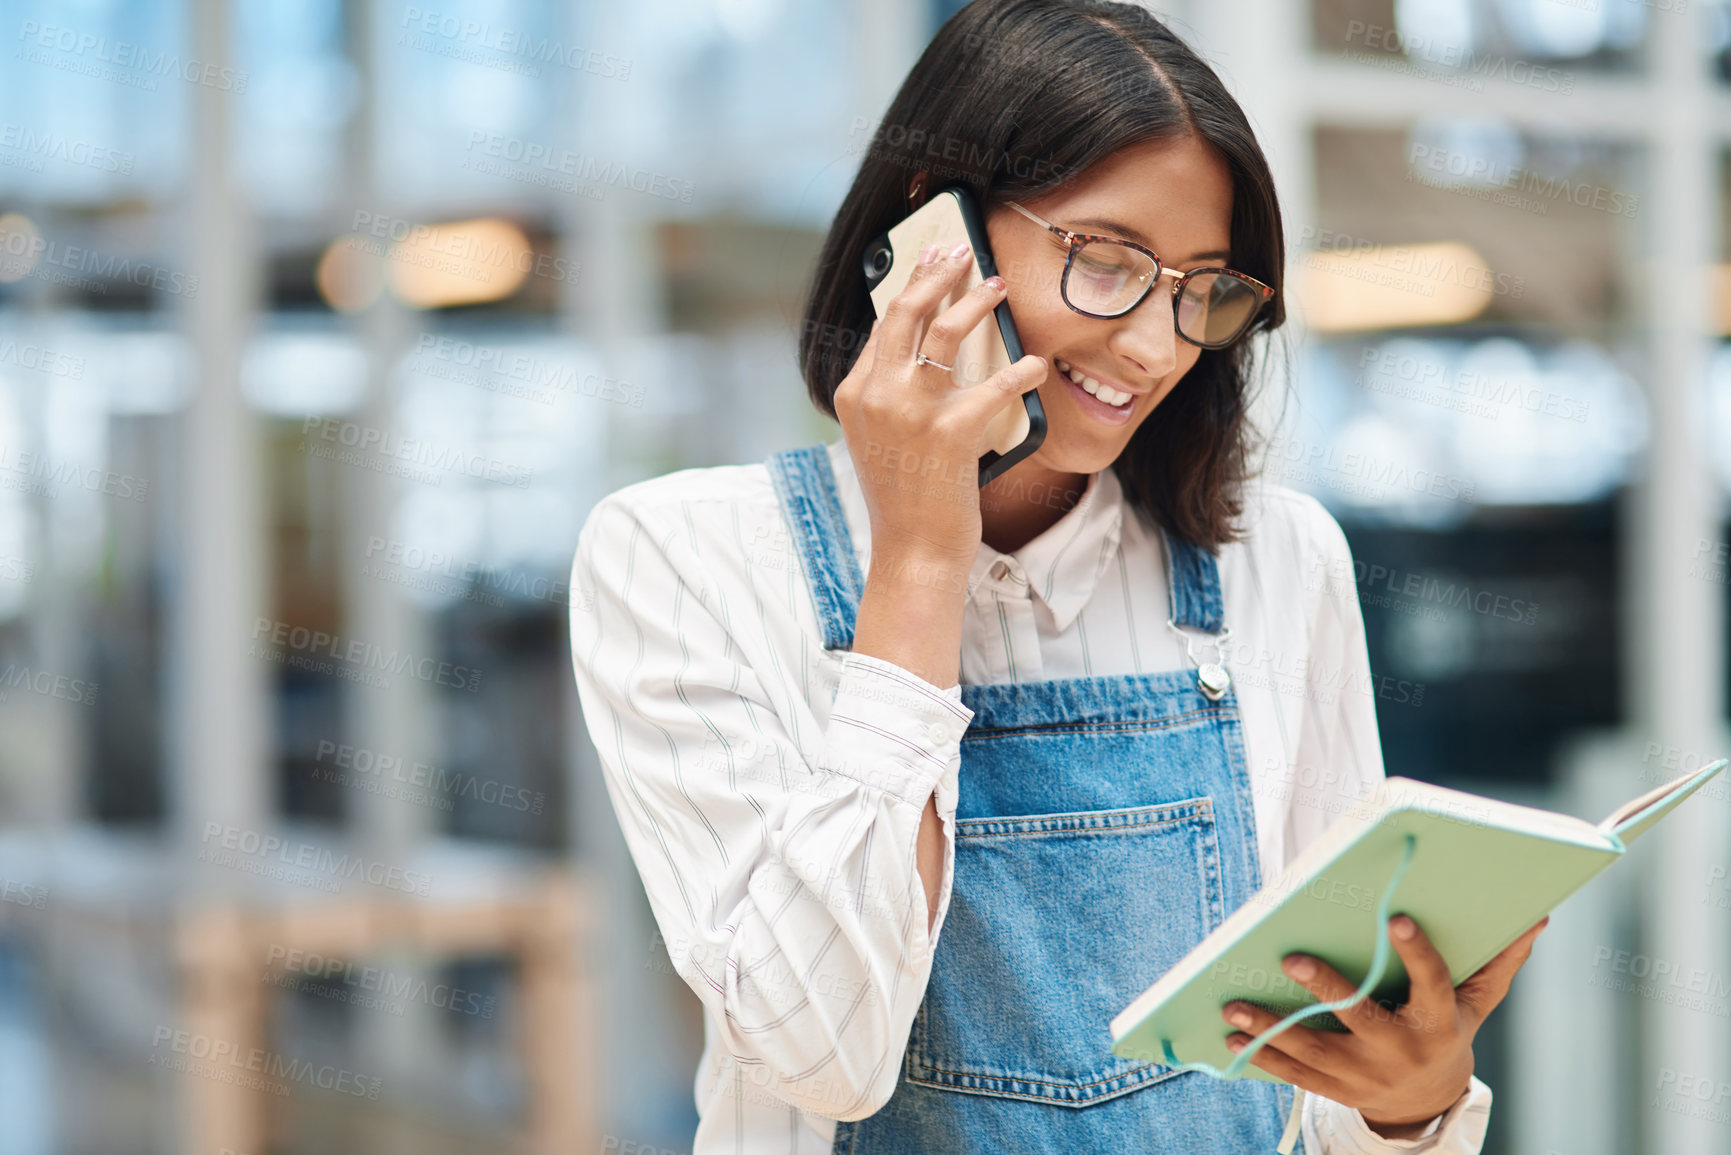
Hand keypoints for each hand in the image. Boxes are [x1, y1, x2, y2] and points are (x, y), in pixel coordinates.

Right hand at [833, 240, 1046, 566]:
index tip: (930, 264)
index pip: (883, 326)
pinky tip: (1035, 365)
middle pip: (906, 311)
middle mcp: (875, 395)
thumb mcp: (880, 440)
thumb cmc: (905, 499)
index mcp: (854, 394)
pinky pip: (994, 384)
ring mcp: (910, 411)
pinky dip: (1019, 371)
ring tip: (999, 285)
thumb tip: (922, 351)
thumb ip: (890, 396)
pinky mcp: (949, 431)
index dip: (909, 287)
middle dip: (936, 272)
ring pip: (944, 331)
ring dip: (975, 300)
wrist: (912, 551)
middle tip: (961, 249)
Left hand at [1219, 913, 1549, 1139]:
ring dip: (1272, 1029)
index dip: (1416, 952)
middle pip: (1362, 1020)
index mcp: (1438, 1023)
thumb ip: (1498, 962)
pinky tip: (1230, 1037)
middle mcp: (1401, 1051)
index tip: (1394, 917)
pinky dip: (1261, 1056)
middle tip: (1292, 959)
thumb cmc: (1445, 1032)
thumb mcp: (1476, 1004)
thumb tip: (1535, 917)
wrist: (1426, 1103)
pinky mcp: (1337, 1090)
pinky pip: (1295, 1076)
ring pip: (1316, 1052)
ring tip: (1235, 1005)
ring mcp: (1366, 1076)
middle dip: (1327, 991)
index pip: (1432, 983)